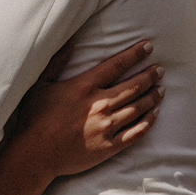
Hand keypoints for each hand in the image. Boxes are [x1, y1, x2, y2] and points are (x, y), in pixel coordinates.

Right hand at [6, 40, 161, 177]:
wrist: (35, 155)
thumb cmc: (34, 118)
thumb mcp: (40, 84)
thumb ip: (57, 60)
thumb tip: (69, 39)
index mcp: (84, 87)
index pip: (116, 65)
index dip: (135, 54)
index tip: (148, 47)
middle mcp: (99, 104)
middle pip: (133, 86)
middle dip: (149, 75)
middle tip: (159, 70)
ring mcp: (106, 127)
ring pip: (138, 108)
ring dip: (152, 97)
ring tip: (161, 89)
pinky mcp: (109, 146)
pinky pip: (135, 133)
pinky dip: (148, 122)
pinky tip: (154, 115)